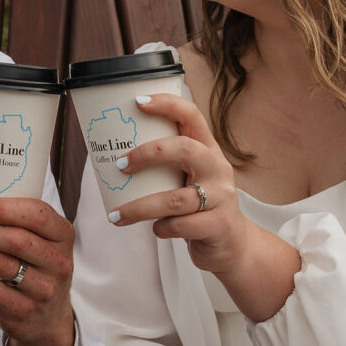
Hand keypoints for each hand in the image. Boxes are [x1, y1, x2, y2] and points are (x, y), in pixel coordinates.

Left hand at [0, 164, 74, 345]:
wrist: (46, 318)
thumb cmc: (31, 264)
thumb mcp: (29, 237)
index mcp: (61, 235)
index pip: (39, 216)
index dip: (10, 209)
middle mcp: (58, 261)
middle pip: (17, 240)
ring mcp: (43, 288)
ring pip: (1, 264)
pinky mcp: (23, 309)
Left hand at [107, 95, 300, 320]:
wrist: (233, 244)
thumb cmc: (200, 206)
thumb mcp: (189, 178)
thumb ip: (166, 165)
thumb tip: (112, 156)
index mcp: (208, 150)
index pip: (191, 116)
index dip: (167, 104)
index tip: (137, 102)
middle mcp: (218, 168)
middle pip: (184, 150)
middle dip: (147, 154)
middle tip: (120, 165)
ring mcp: (221, 197)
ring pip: (175, 199)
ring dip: (140, 207)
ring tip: (116, 215)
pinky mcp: (219, 225)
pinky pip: (180, 226)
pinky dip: (161, 228)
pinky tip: (156, 228)